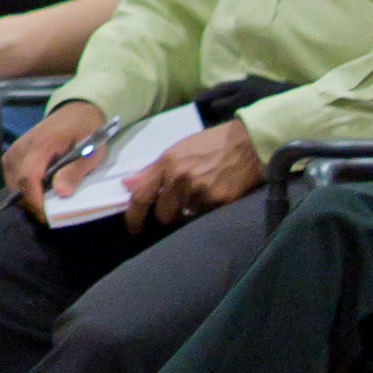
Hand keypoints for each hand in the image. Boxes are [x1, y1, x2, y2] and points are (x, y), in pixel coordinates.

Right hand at [4, 101, 104, 219]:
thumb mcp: (90, 151)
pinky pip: (11, 177)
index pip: (29, 177)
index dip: (35, 201)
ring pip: (12, 183)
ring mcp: (14, 149)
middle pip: (17, 184)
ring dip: (27, 197)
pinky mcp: (12, 153)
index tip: (47, 217)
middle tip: (50, 215)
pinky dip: (22, 189)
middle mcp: (22, 146)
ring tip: (46, 203)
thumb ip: (75, 171)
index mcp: (42, 144)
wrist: (76, 111)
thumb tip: (60, 193)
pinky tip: (39, 191)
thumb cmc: (86, 130)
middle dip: (32, 204)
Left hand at [135, 117, 261, 232]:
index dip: (133, 217)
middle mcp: (180, 178)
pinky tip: (213, 193)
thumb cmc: (208, 144)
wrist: (246, 143)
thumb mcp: (176, 150)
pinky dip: (205, 208)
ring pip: (184, 216)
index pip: (141, 196)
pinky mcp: (218, 201)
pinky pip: (203, 215)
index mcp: (167, 164)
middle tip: (177, 205)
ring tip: (200, 192)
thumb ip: (150, 170)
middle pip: (163, 215)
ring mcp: (199, 191)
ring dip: (188, 210)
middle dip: (167, 214)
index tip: (133, 228)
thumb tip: (126, 184)